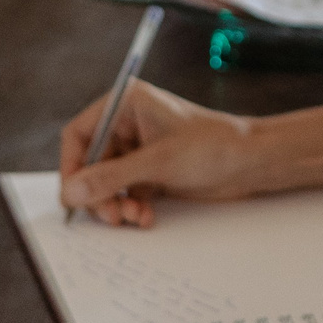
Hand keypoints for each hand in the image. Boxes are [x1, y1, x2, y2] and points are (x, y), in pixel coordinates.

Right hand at [58, 82, 259, 226]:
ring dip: (114, 204)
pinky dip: (131, 208)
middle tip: (110, 216)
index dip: (71, 166)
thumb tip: (70, 192)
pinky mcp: (151, 172)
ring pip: (106, 183)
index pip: (79, 134)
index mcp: (126, 105)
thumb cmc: (212, 146)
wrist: (252, 163)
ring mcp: (139, 150)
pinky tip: (145, 217)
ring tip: (132, 218)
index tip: (73, 196)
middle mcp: (127, 125)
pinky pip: (125, 193)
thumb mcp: (158, 163)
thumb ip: (110, 177)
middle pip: (89, 163)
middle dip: (97, 193)